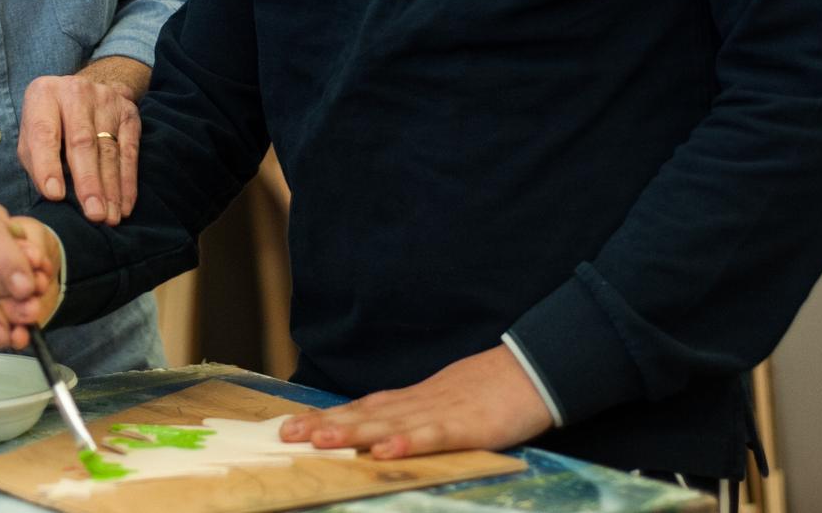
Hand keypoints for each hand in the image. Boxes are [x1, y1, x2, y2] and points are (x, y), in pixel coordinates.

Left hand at [18, 64, 143, 224]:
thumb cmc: (51, 124)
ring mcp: (106, 100)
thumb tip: (54, 196)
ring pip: (109, 150)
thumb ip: (37, 163)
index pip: (44, 133)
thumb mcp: (32, 136)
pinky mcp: (129, 113)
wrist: (84, 93)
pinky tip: (124, 205)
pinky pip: (130, 151)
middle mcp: (75, 92)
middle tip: (93, 214)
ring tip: (109, 217)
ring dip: (110, 188)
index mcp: (43, 95)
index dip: (48, 165)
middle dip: (88, 181)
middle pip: (83, 142)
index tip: (55, 195)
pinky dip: (128, 181)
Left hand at [277, 346, 554, 459]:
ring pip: (390, 423)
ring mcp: (441, 412)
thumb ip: (414, 416)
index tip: (292, 425)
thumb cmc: (490, 391)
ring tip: (319, 440)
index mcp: (413, 400)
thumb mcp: (445, 402)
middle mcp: (419, 403)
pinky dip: (406, 443)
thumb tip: (381, 432)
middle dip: (325, 424)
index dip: (327, 416)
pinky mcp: (467, 425)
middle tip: (287, 433)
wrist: (534, 370)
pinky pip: (432, 436)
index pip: (362, 408)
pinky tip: (383, 451)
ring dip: (352, 432)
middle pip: (365, 414)